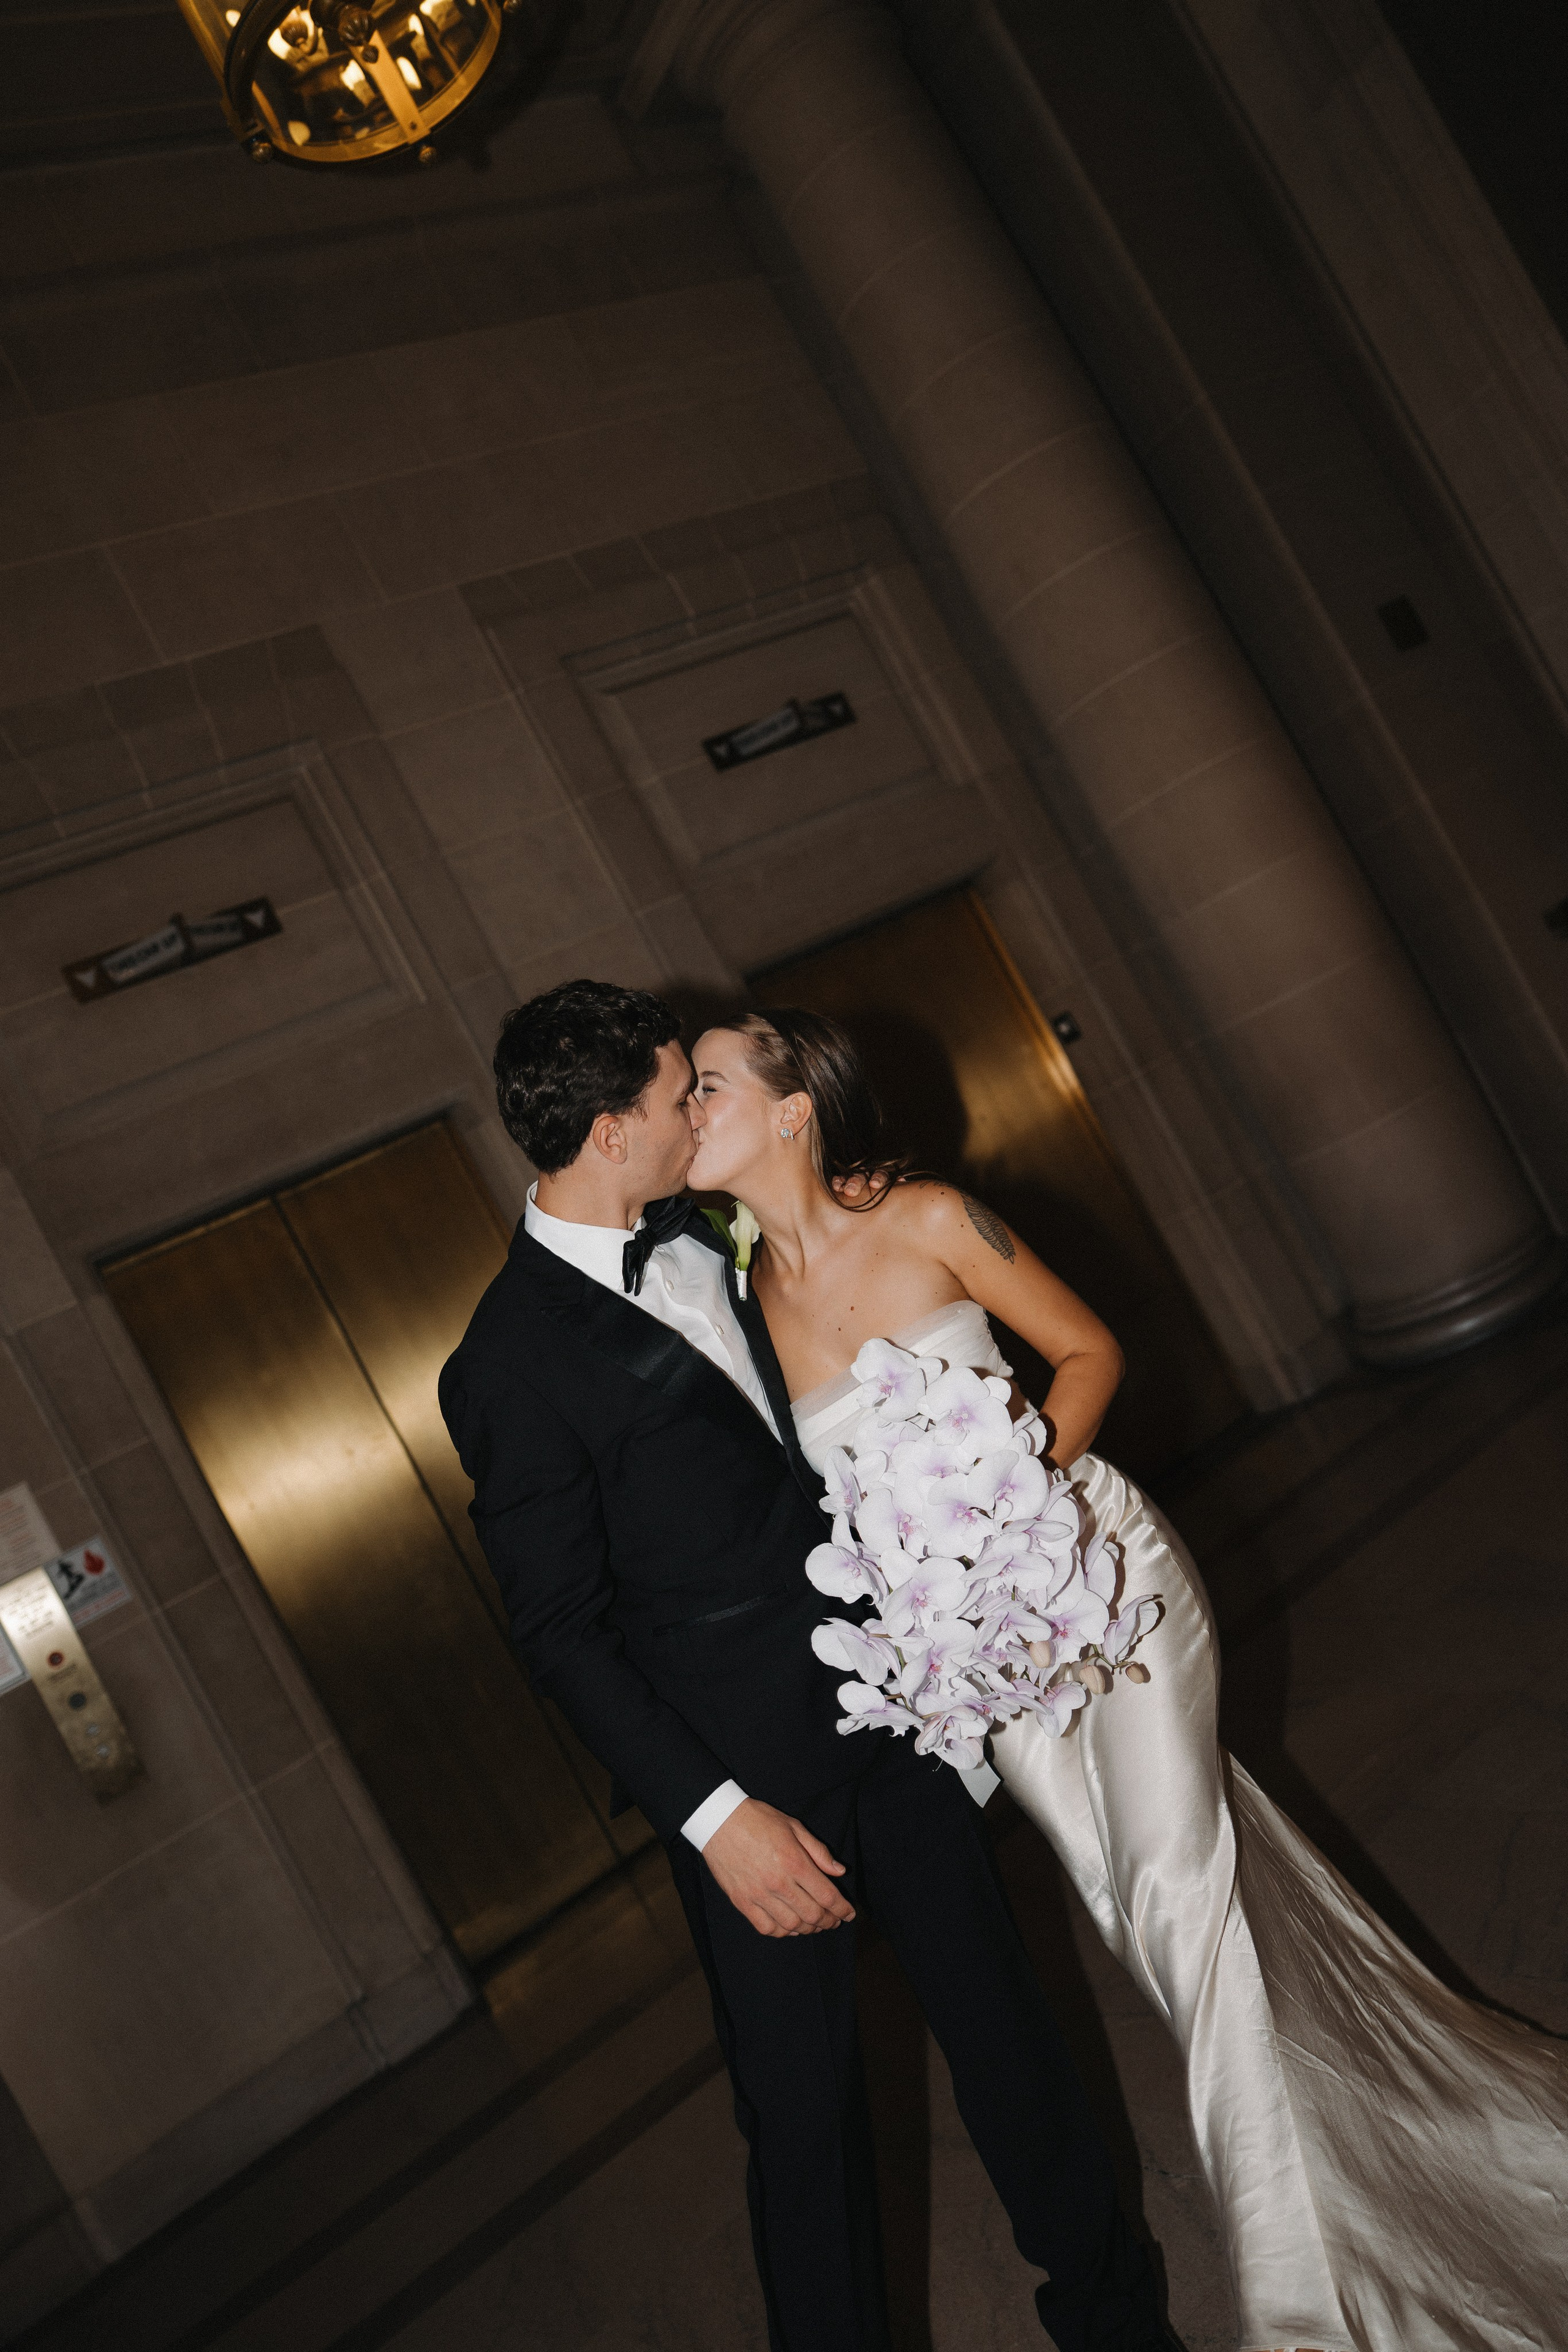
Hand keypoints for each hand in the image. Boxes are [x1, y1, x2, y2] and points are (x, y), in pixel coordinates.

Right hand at [702, 1798, 854, 1937]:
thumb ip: (818, 1851)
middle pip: (812, 1914)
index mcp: (794, 1862)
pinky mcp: (742, 1902)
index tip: (849, 1914)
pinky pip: (766, 1928)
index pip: (826, 1896)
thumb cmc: (758, 1820)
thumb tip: (839, 1872)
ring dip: (808, 1929)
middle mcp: (778, 1883)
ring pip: (791, 1925)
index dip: (842, 1909)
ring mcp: (758, 1895)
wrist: (718, 1821)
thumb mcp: (794, 1826)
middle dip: (829, 1921)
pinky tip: (790, 1927)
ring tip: (815, 1925)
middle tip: (834, 1920)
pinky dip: (782, 1932)